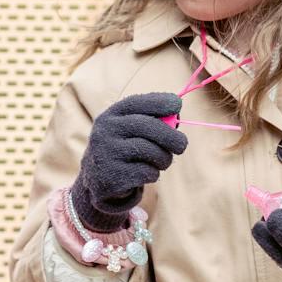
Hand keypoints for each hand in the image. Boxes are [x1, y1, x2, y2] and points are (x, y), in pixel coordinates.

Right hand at [69, 92, 188, 231]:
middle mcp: (105, 130)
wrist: (99, 180)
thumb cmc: (126, 149)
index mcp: (111, 115)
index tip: (177, 104)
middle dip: (171, 136)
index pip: (136, 103)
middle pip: (147, 126)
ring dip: (164, 159)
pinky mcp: (112, 175)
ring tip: (162, 162)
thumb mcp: (133, 131)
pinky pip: (146, 172)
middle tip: (182, 146)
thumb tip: (177, 117)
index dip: (159, 101)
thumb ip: (154, 121)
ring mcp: (106, 152)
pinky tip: (146, 174)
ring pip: (151, 151)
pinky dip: (154, 174)